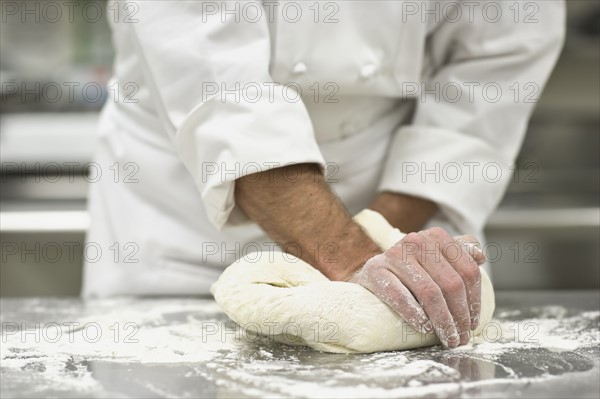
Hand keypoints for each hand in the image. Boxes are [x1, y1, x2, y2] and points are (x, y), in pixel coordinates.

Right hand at [349, 227, 485, 347]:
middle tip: (460, 338)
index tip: (472, 324)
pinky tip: (423, 327)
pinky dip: (414, 314)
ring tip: (447, 338)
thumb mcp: (436, 256)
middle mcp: (417, 240)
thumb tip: (481, 257)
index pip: (467, 271)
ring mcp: (394, 254)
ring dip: (442, 321)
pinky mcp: (375, 269)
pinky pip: (399, 295)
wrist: (373, 271)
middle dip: (459, 316)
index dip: (474, 301)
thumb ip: (460, 253)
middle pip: (450, 284)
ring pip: (429, 292)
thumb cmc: (411, 268)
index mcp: (437, 236)